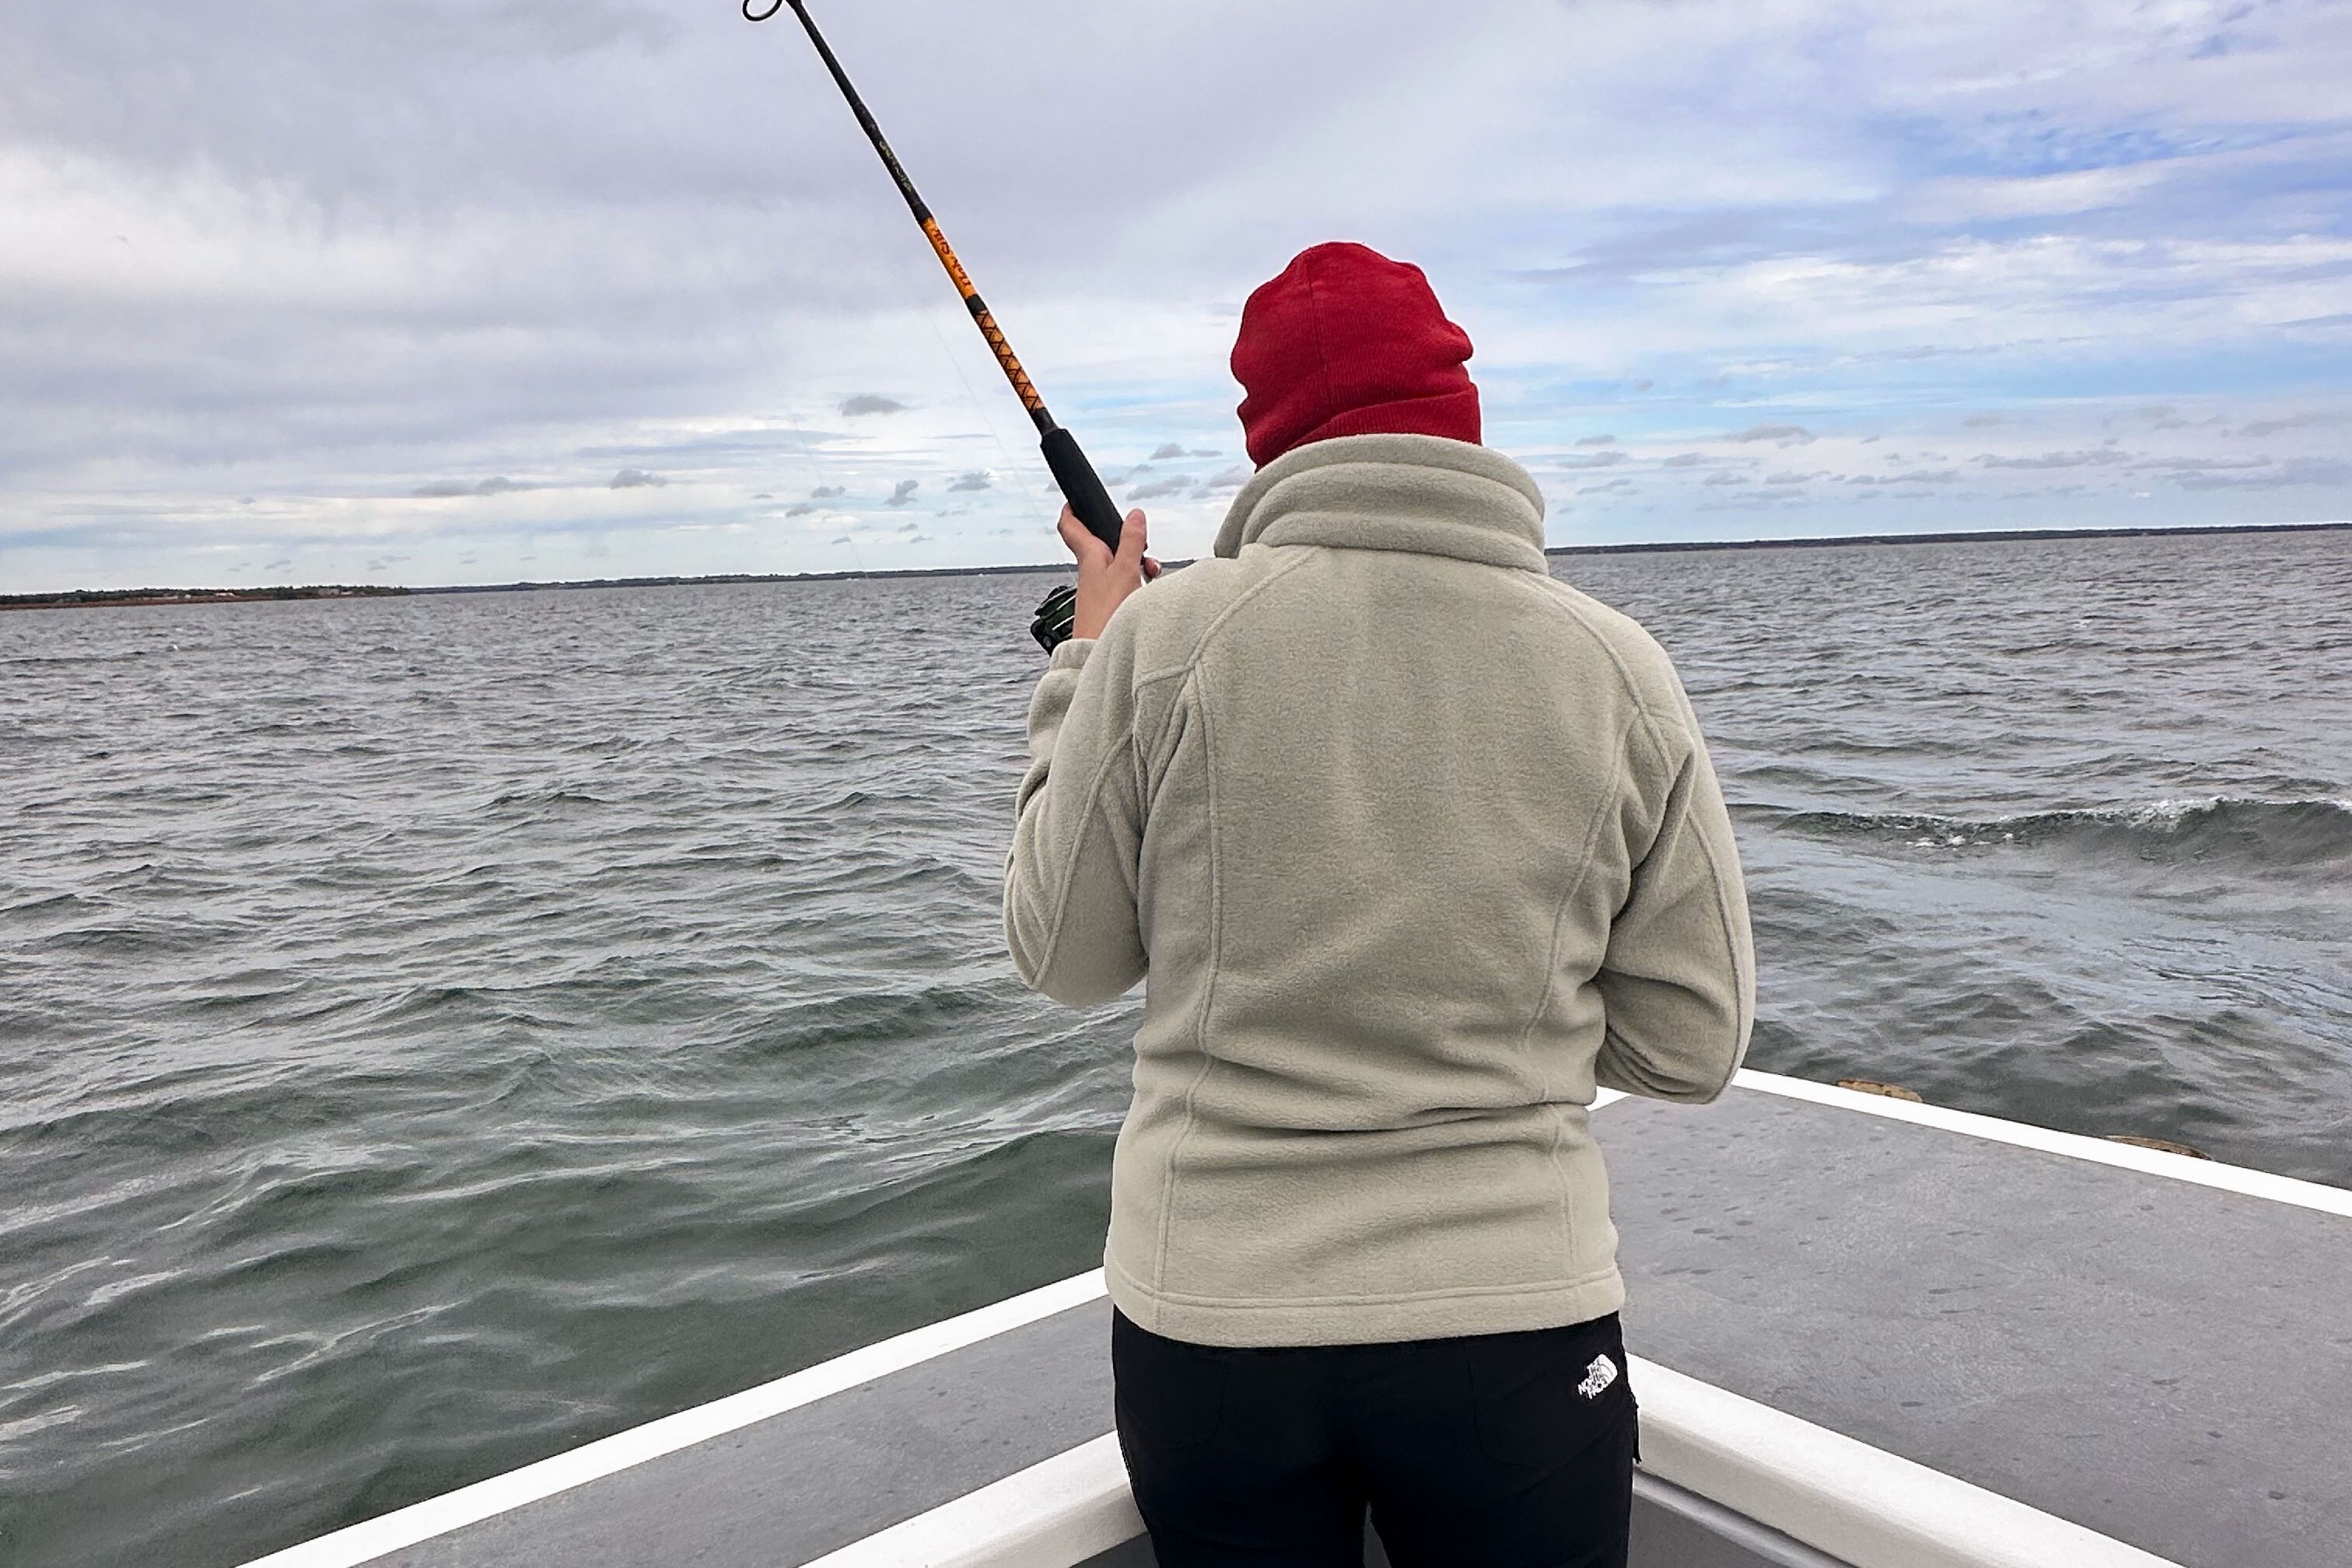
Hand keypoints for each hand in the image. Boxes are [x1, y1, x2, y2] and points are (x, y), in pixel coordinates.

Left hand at [1056, 505, 1160, 640]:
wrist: (1097, 652)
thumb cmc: (1107, 613)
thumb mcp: (1126, 570)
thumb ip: (1131, 542)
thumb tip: (1135, 514)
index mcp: (1088, 556)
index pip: (1070, 526)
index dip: (1071, 510)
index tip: (1075, 500)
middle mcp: (1089, 570)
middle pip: (1102, 544)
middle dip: (1122, 538)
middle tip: (1140, 540)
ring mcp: (1096, 588)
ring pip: (1115, 564)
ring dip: (1134, 562)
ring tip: (1150, 572)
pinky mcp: (1105, 604)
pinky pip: (1121, 582)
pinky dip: (1135, 580)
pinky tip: (1146, 590)